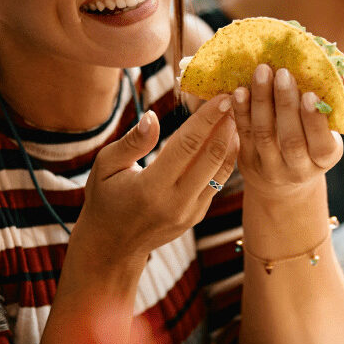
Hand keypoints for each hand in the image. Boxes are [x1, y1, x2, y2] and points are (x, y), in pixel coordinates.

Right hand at [75, 96, 238, 271]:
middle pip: (211, 157)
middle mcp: (176, 202)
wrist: (113, 246)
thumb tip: (152, 116)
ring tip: (239, 113)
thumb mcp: (106, 167)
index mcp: (151, 188)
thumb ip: (132, 142)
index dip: (207, 119)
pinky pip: (217, 182)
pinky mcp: (198, 215)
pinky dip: (226, 158)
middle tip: (238, 99)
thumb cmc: (105, 198)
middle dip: (227, 125)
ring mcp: (190, 212)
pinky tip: (229, 137)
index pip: (187, 146)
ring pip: (221, 171)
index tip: (222, 97)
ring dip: (232, 140)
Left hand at [231, 64, 343, 198]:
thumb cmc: (312, 144)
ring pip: (264, 134)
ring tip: (262, 72)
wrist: (284, 180)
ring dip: (262, 100)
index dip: (315, 122)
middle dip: (286, 104)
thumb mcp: (329, 133)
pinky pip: (244, 133)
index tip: (310, 95)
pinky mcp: (248, 160)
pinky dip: (241, 110)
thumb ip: (332, 107)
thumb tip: (341, 75)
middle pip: (291, 140)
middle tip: (283, 74)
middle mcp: (298, 169)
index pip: (322, 146)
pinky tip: (241, 90)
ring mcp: (270, 167)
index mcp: (324, 160)